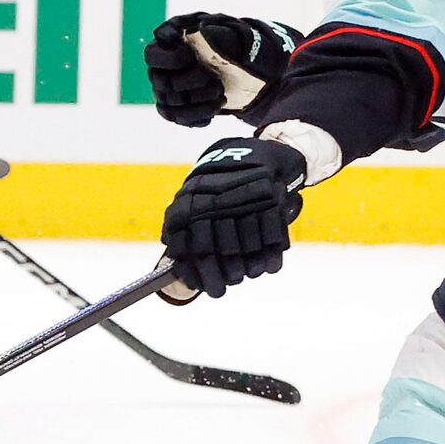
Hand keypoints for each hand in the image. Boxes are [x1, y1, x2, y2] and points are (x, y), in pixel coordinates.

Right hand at [145, 13, 301, 125]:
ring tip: (221, 94)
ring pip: (171, 104)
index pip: (151, 56)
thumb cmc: (227, 41)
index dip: (171, 59)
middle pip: (164, 83)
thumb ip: (213, 29)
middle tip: (215, 78)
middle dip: (194, 82)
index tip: (191, 56)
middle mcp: (160, 70)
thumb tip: (200, 30)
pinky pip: (179, 118)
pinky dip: (200, 114)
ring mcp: (165, 91)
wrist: (238, 63)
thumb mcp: (225, 30)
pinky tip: (217, 104)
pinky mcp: (175, 108)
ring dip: (199, 100)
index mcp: (165, 46)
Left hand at [161, 136, 305, 296]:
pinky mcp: (272, 198)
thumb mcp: (190, 200)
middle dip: (222, 276)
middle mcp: (213, 202)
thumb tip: (172, 264)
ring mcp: (243, 200)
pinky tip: (267, 267)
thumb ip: (179, 229)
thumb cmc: (217, 188)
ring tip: (248, 275)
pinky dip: (271, 256)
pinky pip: (272, 236)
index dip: (195, 274)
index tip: (204, 287)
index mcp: (188, 205)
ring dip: (248, 268)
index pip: (188, 248)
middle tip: (225, 286)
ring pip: (246, 247)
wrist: (252, 155)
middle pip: (216, 252)